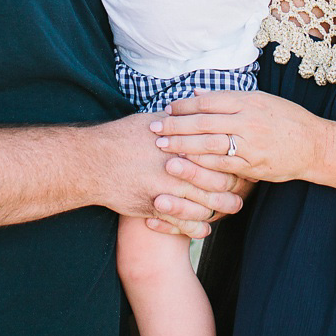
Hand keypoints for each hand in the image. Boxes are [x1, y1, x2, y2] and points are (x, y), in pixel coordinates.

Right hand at [96, 113, 243, 239]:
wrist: (91, 161)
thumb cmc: (122, 137)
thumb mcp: (151, 121)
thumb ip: (177, 120)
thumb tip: (195, 107)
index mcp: (178, 144)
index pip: (215, 154)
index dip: (231, 161)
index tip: (241, 163)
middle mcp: (174, 167)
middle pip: (215, 182)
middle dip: (233, 189)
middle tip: (244, 193)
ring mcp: (164, 189)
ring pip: (203, 204)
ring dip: (220, 209)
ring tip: (231, 209)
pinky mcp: (153, 208)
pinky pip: (181, 223)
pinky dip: (196, 227)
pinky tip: (205, 227)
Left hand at [150, 90, 325, 183]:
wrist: (314, 145)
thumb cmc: (286, 119)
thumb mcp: (260, 100)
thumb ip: (227, 98)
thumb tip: (196, 94)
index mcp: (249, 101)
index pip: (208, 101)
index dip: (184, 105)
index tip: (167, 108)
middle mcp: (248, 120)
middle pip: (203, 122)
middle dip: (175, 125)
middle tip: (154, 128)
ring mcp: (250, 144)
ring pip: (209, 144)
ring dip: (182, 145)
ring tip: (162, 146)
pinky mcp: (252, 165)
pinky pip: (221, 165)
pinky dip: (200, 164)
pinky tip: (184, 163)